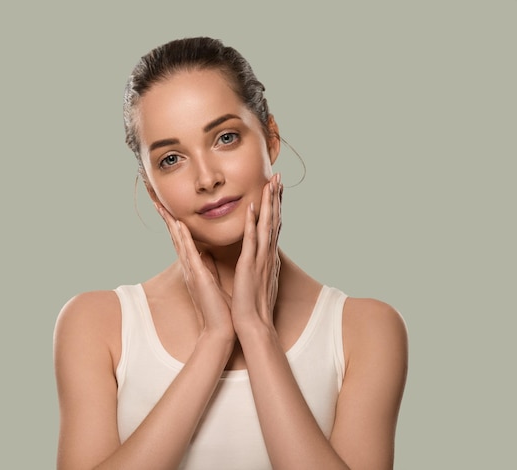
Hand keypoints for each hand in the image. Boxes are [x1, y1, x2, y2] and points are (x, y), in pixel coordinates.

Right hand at [155, 204, 234, 340]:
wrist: (221, 330)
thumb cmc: (219, 308)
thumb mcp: (212, 281)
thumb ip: (207, 265)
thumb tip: (205, 252)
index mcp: (194, 266)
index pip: (181, 238)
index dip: (173, 220)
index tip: (166, 204)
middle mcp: (189, 266)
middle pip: (174, 235)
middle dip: (165, 215)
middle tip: (154, 197)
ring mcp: (191, 270)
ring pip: (177, 240)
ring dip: (169, 221)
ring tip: (160, 205)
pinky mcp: (198, 276)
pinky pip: (189, 253)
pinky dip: (183, 238)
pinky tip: (178, 225)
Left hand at [231, 173, 282, 334]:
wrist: (253, 325)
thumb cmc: (252, 306)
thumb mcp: (255, 280)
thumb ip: (255, 265)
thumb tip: (253, 257)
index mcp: (267, 258)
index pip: (273, 227)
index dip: (275, 207)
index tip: (275, 189)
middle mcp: (268, 255)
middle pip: (274, 220)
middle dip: (276, 197)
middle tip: (278, 176)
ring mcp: (261, 259)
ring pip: (267, 225)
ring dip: (269, 203)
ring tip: (270, 183)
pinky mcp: (250, 265)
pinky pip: (252, 240)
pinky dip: (253, 223)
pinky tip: (253, 207)